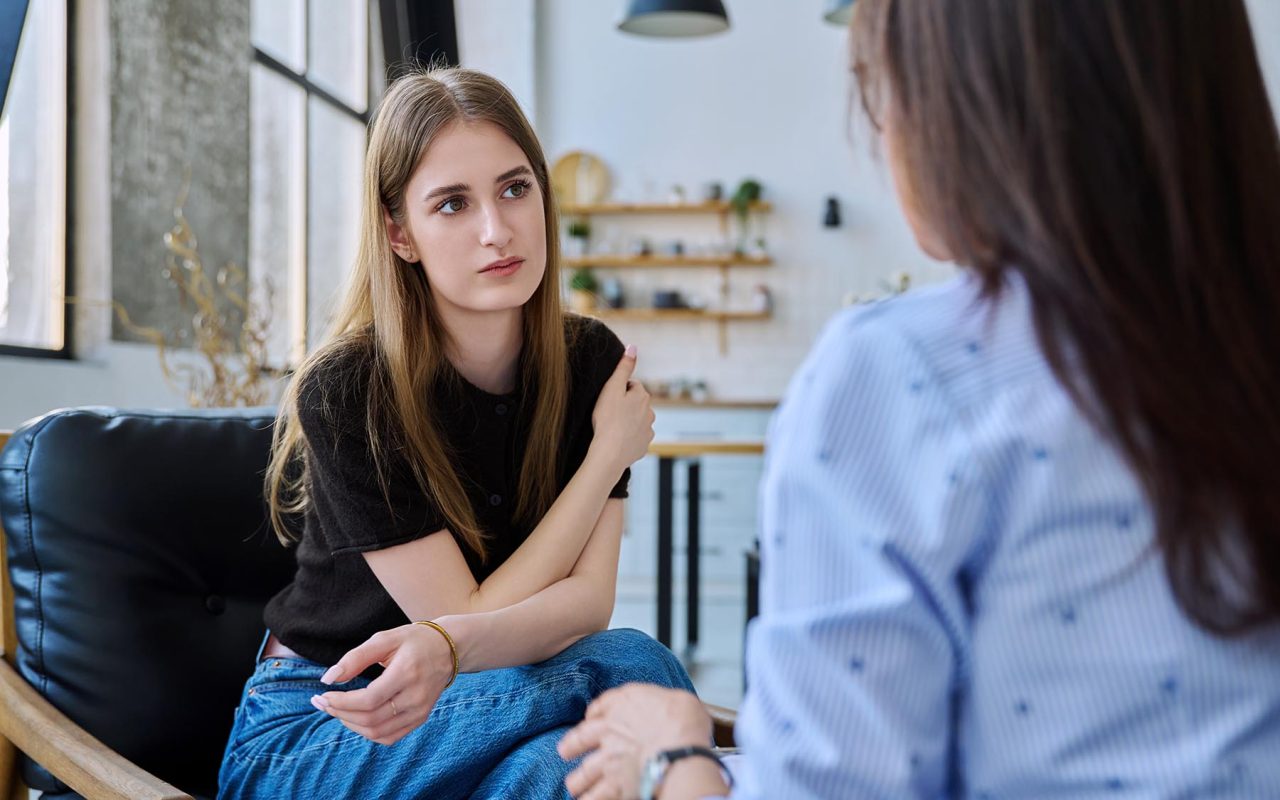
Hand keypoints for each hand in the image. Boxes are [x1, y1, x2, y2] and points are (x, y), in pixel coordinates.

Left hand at [310, 623, 453, 745]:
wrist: (448, 649)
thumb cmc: (413, 641)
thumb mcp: (385, 639)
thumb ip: (355, 658)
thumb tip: (328, 679)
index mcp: (407, 673)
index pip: (369, 700)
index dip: (341, 702)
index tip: (323, 695)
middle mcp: (416, 696)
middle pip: (371, 719)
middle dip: (340, 713)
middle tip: (322, 702)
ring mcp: (420, 711)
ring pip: (378, 732)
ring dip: (351, 725)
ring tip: (337, 710)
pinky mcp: (420, 718)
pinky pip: (389, 737)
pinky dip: (368, 732)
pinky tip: (356, 719)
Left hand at [558, 684, 711, 798]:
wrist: (680, 751)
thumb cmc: (683, 721)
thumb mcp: (677, 698)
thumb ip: (664, 703)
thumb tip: (672, 707)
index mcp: (623, 703)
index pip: (600, 705)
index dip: (595, 712)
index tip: (592, 718)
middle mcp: (609, 730)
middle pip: (580, 739)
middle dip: (571, 746)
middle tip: (565, 751)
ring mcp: (609, 760)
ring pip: (584, 773)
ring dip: (578, 780)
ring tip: (574, 786)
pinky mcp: (615, 785)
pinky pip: (598, 796)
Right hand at [590, 345, 654, 477]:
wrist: (609, 453)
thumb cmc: (607, 419)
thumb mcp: (612, 388)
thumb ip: (623, 367)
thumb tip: (633, 347)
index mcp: (643, 396)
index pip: (632, 386)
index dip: (618, 391)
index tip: (608, 399)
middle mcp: (650, 413)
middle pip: (636, 403)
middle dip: (625, 406)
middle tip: (608, 413)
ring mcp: (648, 431)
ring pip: (637, 421)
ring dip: (627, 422)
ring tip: (612, 428)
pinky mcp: (643, 446)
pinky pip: (636, 438)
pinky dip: (628, 438)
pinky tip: (617, 440)